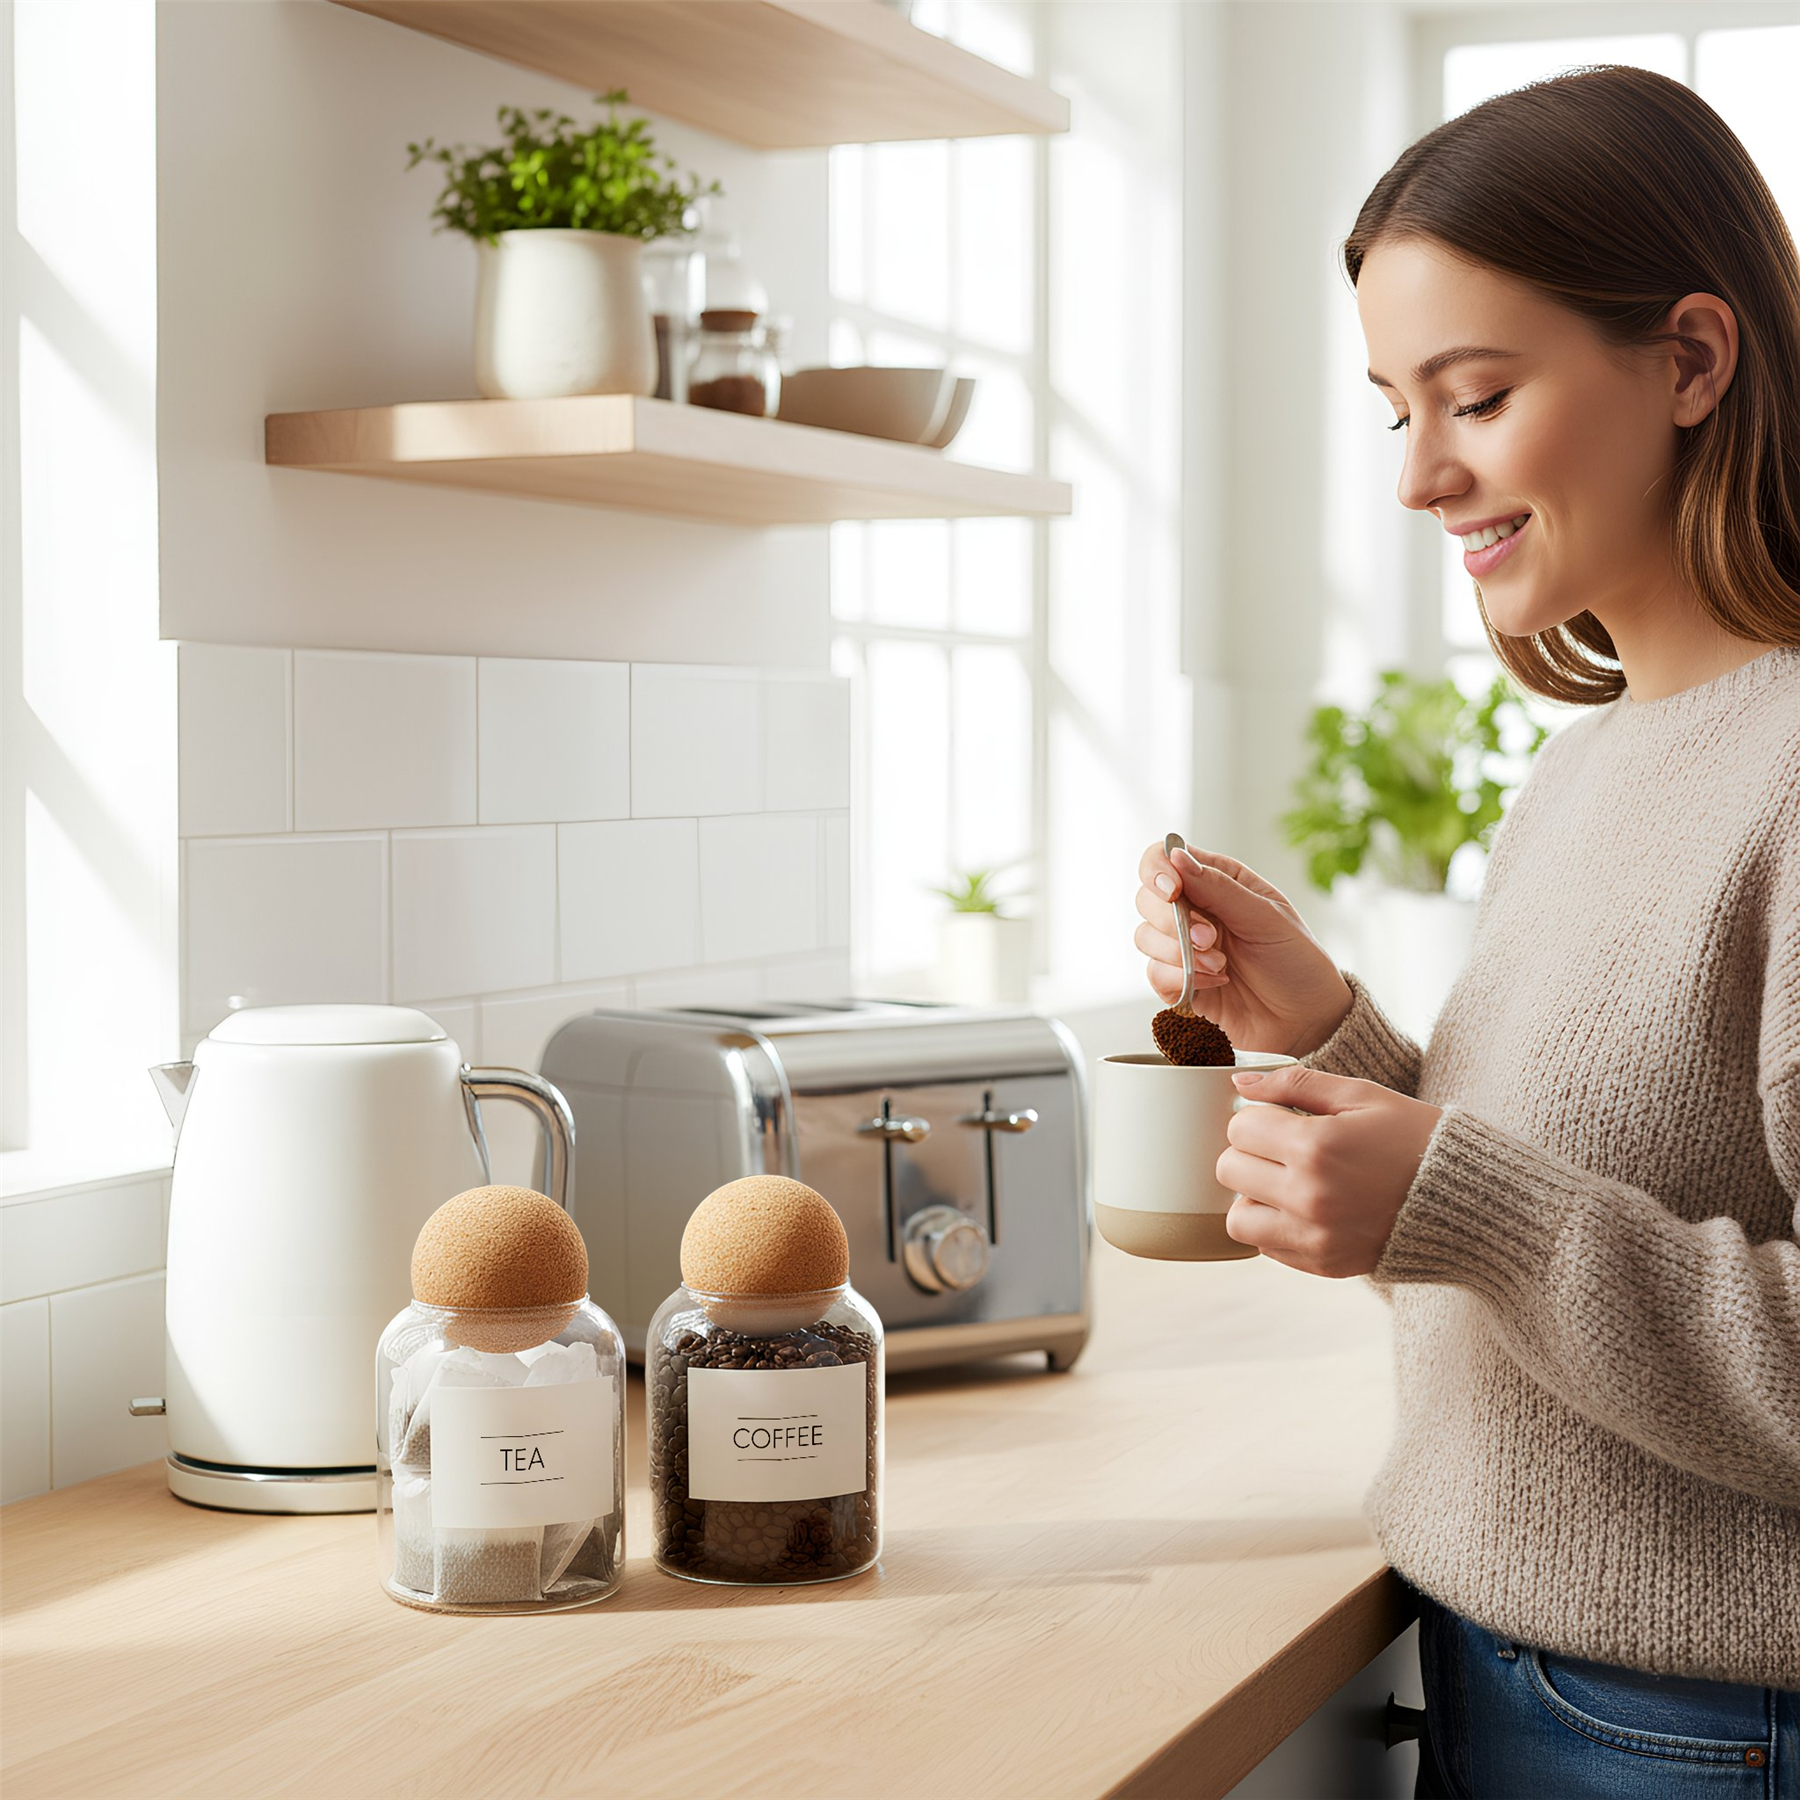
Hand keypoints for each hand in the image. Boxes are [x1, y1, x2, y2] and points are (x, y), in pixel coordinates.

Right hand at [1134, 841, 1352, 1058]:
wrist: (1307, 1021)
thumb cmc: (1297, 963)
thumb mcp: (1267, 917)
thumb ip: (1218, 887)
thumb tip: (1176, 855)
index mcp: (1219, 881)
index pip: (1165, 859)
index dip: (1158, 871)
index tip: (1172, 892)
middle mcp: (1196, 910)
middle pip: (1146, 898)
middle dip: (1171, 920)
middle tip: (1209, 938)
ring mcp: (1185, 947)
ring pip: (1145, 936)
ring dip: (1179, 952)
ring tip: (1219, 964)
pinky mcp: (1179, 982)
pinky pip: (1155, 973)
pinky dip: (1181, 978)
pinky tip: (1215, 982)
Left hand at [1218, 1064, 1440, 1277]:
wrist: (1466, 1199)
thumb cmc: (1412, 1137)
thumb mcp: (1360, 1095)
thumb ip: (1294, 1083)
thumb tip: (1240, 1080)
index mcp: (1316, 1147)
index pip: (1239, 1127)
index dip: (1256, 1116)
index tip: (1282, 1119)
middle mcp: (1309, 1196)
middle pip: (1229, 1170)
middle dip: (1249, 1152)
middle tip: (1282, 1148)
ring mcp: (1315, 1237)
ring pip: (1238, 1217)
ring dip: (1252, 1195)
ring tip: (1286, 1181)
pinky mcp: (1323, 1264)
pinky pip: (1266, 1246)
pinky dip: (1274, 1225)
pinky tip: (1305, 1207)